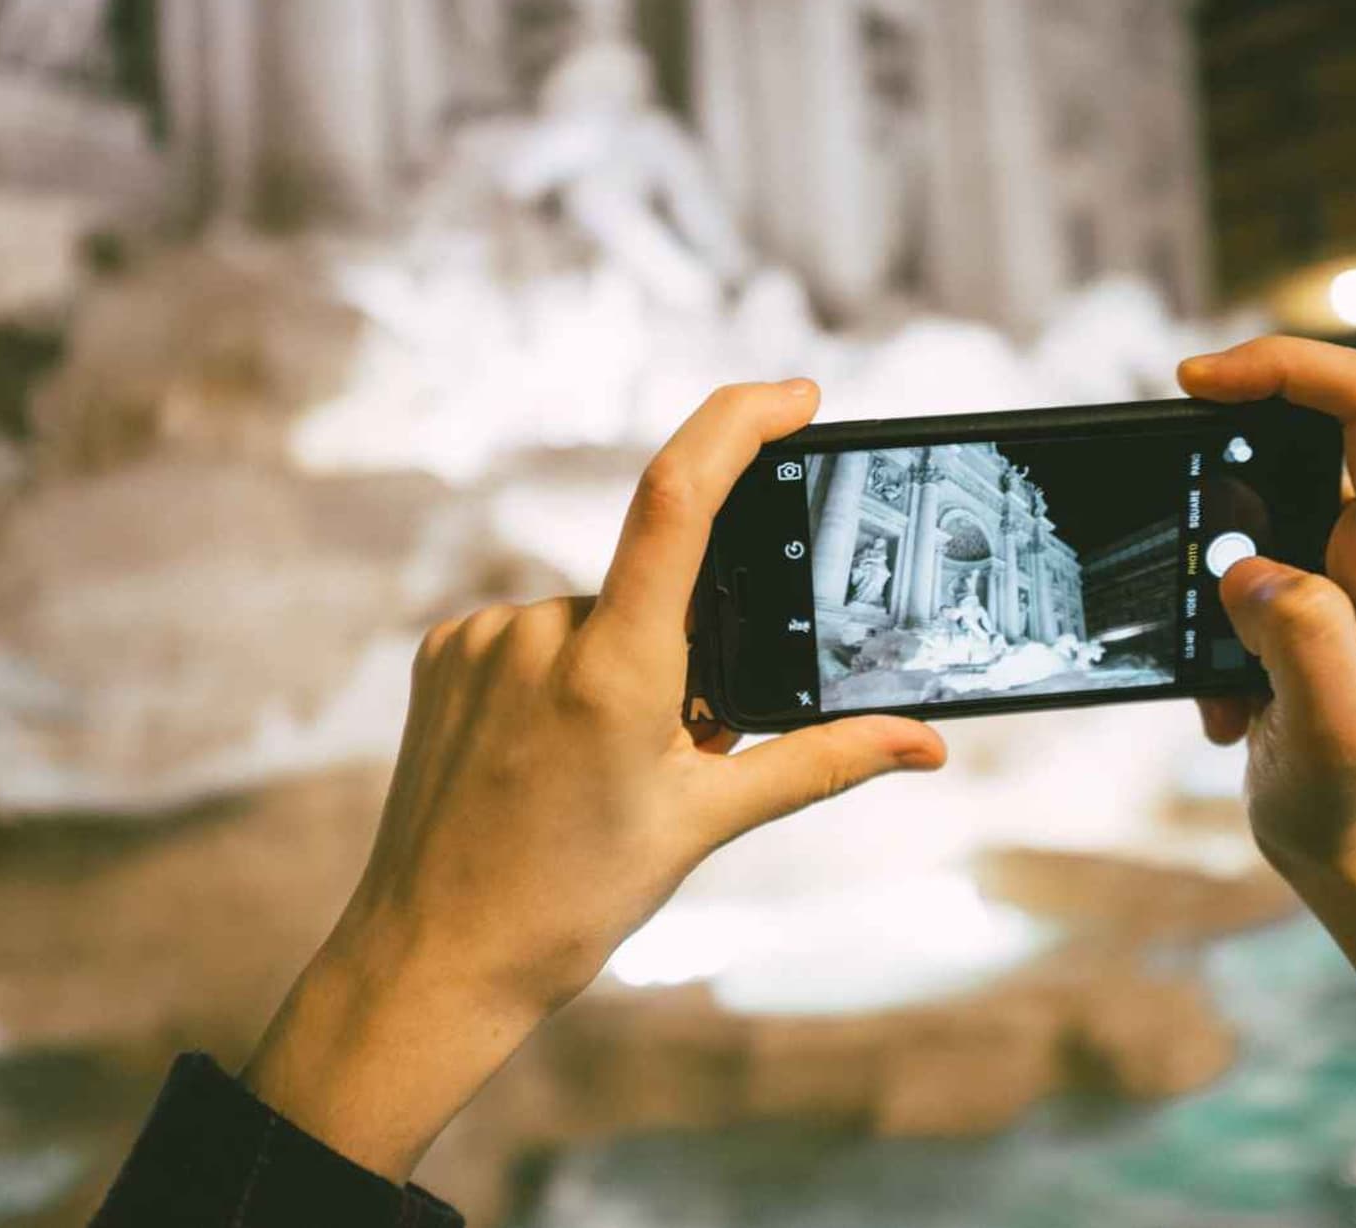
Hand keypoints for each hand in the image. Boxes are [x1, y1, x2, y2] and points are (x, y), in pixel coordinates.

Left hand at [243, 381, 945, 1178]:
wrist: (430, 959)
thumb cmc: (569, 900)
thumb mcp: (705, 824)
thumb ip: (822, 762)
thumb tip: (924, 742)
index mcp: (615, 669)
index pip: (679, 497)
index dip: (740, 422)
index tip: (795, 396)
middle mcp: (540, 633)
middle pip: (655, 590)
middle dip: (688, 649)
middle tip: (672, 747)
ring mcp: (482, 639)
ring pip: (596, 617)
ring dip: (623, 667)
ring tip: (597, 770)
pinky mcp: (443, 652)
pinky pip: (536, 633)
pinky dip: (565, 675)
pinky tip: (546, 754)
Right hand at [1179, 338, 1355, 1064]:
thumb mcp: (1336, 731)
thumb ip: (1303, 638)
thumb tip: (1246, 569)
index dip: (1288, 366)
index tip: (1199, 384)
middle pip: (1322, 407)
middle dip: (1234, 426)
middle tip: (1166, 459)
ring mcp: (1347, 558)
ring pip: (1270, 473)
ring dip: (1210, 532)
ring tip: (1206, 637)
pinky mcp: (1306, 586)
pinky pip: (1241, 541)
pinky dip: (1204, 599)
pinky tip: (1220, 686)